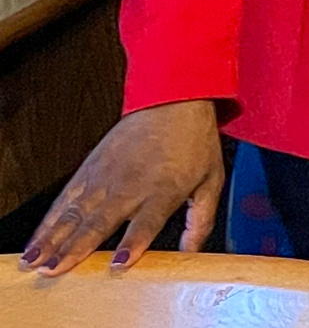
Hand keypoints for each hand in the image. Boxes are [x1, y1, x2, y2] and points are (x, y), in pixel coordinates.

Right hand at [21, 99, 223, 274]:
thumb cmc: (194, 141)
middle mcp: (131, 185)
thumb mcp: (211, 180)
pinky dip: (48, 221)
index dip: (134, 242)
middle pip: (100, 221)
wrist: (174, 101)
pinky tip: (36, 240)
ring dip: (53, 239)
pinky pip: (65, 200)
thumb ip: (201, 220)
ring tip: (36, 261)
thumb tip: (192, 254)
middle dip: (76, 247)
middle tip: (55, 269)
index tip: (120, 262)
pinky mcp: (89, 169)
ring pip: (75, 213)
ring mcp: (106, 177)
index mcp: (164, 190)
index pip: (148, 221)